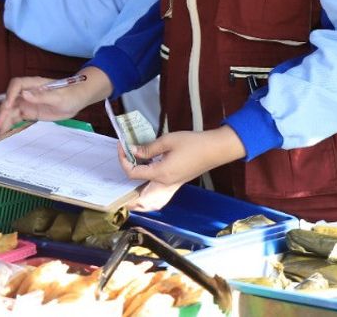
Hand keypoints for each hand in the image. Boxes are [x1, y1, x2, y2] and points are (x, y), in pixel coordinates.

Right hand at [0, 67, 112, 130]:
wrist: (77, 100)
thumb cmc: (70, 94)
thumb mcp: (58, 97)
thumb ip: (41, 96)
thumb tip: (24, 94)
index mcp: (34, 84)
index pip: (17, 85)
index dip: (10, 94)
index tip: (8, 105)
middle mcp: (28, 93)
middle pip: (11, 99)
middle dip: (4, 110)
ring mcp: (28, 102)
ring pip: (12, 110)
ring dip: (4, 118)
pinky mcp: (30, 111)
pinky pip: (17, 117)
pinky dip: (10, 123)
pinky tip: (5, 130)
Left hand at [119, 126, 246, 210]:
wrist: (215, 149)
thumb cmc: (193, 143)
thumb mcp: (167, 141)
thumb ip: (148, 148)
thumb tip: (132, 151)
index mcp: (161, 173)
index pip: (133, 174)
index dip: (123, 160)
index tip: (122, 147)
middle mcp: (165, 183)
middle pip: (139, 194)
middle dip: (126, 184)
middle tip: (121, 167)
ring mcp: (172, 185)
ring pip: (149, 196)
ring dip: (137, 189)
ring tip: (130, 172)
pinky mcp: (176, 182)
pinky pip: (157, 190)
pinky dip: (147, 185)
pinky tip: (144, 169)